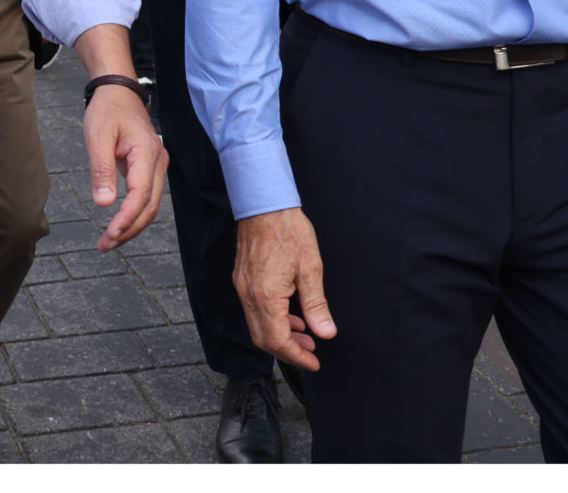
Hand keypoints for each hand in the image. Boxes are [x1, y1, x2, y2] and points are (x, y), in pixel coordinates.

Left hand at [72, 23, 166, 249]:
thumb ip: (101, 170)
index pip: (141, 195)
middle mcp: (158, 162)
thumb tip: (105, 203)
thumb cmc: (107, 110)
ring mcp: (156, 166)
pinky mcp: (149, 168)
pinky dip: (134, 214)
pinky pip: (146, 197)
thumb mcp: (98, 136)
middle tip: (105, 245)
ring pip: (150, 205)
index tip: (110, 235)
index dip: (127, 219)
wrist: (118, 91)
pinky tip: (118, 225)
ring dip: (132, 226)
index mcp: (146, 153)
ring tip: (109, 241)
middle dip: (129, 230)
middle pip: (150, 207)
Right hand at [234, 208, 335, 371]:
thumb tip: (325, 332)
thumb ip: (316, 305)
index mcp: (266, 295)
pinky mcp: (242, 280)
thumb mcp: (311, 268)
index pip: (277, 340)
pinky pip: (253, 310)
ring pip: (257, 326)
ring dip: (280, 336)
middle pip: (263, 339)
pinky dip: (271, 320)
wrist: (264, 204)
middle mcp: (249, 295)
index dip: (296, 357)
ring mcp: (242, 287)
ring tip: (305, 335)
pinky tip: (290, 315)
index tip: (314, 363)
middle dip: (288, 350)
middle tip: (311, 353)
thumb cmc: (288, 231)